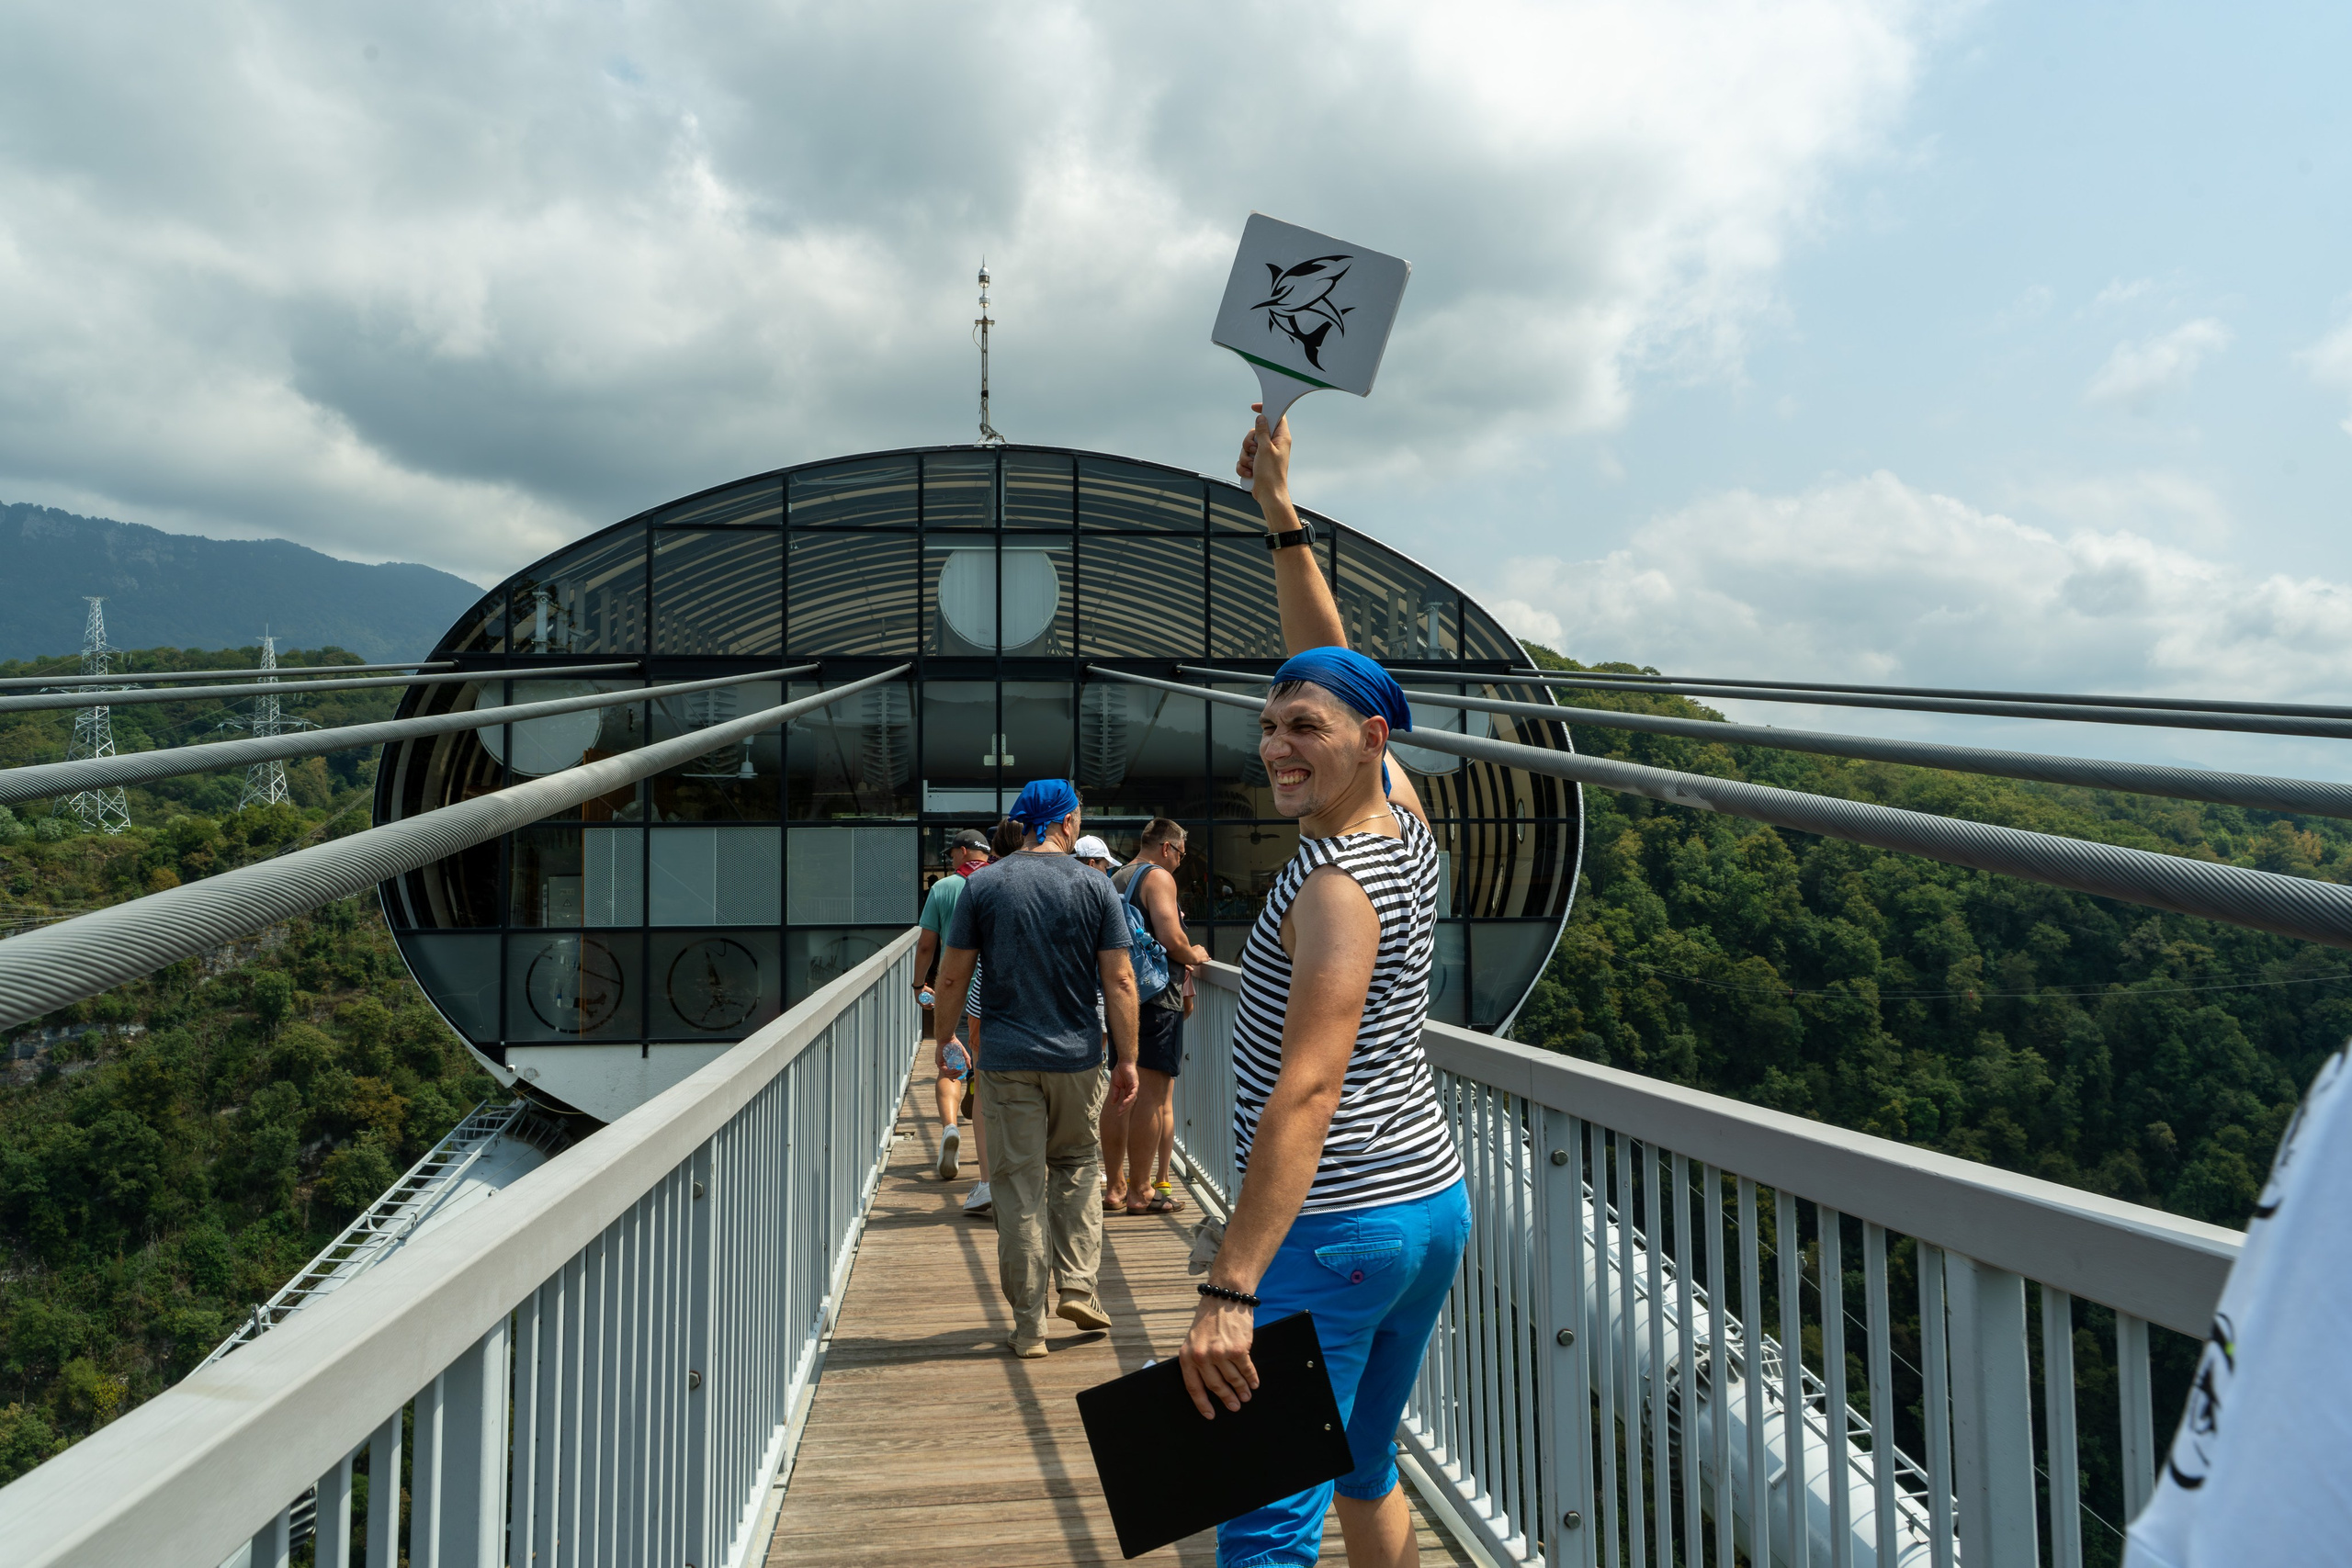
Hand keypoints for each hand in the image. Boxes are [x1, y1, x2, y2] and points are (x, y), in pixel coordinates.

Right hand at [1108, 1060, 1138, 1112]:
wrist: (1123, 1062)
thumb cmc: (1120, 1072)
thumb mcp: (1115, 1085)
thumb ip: (1115, 1094)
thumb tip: (1113, 1103)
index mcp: (1128, 1091)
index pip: (1127, 1102)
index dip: (1123, 1108)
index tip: (1118, 1113)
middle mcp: (1132, 1090)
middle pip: (1130, 1103)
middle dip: (1125, 1109)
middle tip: (1119, 1114)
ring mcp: (1135, 1087)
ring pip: (1133, 1099)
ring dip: (1127, 1105)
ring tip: (1121, 1109)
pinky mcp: (1135, 1084)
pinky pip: (1133, 1093)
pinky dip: (1130, 1098)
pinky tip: (1125, 1102)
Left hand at [1179, 1295, 1259, 1417]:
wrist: (1225, 1296)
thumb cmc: (1209, 1317)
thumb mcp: (1194, 1338)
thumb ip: (1197, 1359)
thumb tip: (1209, 1384)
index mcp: (1187, 1355)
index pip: (1194, 1387)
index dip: (1202, 1404)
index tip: (1210, 1415)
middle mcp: (1202, 1357)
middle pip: (1216, 1386)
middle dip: (1227, 1399)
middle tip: (1235, 1407)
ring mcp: (1221, 1354)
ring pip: (1233, 1380)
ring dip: (1242, 1390)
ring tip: (1247, 1396)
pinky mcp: (1238, 1349)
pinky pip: (1246, 1370)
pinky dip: (1252, 1378)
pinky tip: (1254, 1383)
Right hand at [1236, 405, 1290, 509]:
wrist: (1269, 495)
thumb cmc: (1271, 474)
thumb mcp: (1265, 449)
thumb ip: (1262, 432)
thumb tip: (1261, 418)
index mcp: (1281, 438)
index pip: (1276, 416)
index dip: (1266, 409)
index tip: (1254, 408)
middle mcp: (1273, 444)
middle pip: (1255, 432)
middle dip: (1249, 443)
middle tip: (1255, 451)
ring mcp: (1264, 454)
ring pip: (1247, 447)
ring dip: (1245, 457)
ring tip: (1253, 466)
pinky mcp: (1257, 464)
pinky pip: (1244, 459)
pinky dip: (1244, 466)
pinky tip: (1250, 473)